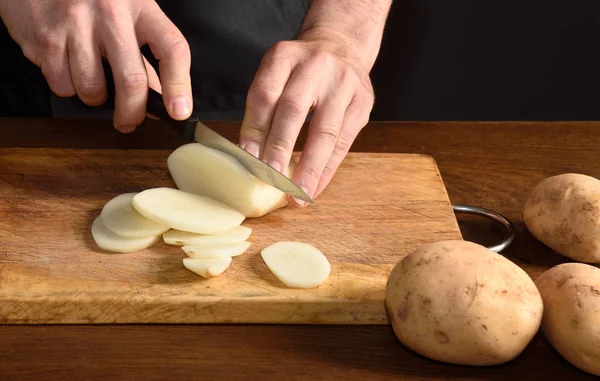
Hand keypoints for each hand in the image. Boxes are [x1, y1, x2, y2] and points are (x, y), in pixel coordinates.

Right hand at [0, 0, 191, 131]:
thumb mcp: (127, 10)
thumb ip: (145, 49)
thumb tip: (160, 96)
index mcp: (139, 5)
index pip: (172, 49)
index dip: (179, 86)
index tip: (179, 111)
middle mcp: (109, 13)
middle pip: (131, 81)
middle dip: (132, 113)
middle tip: (129, 121)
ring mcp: (74, 24)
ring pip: (93, 90)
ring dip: (95, 98)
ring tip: (92, 79)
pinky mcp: (45, 38)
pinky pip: (62, 86)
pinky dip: (67, 87)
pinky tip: (67, 65)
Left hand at [239, 28, 374, 204]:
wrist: (343, 46)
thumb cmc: (300, 71)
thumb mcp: (277, 74)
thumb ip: (264, 107)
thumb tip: (251, 156)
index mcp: (285, 56)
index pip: (266, 93)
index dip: (255, 127)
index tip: (248, 157)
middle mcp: (316, 65)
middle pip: (294, 110)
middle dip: (281, 148)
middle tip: (271, 179)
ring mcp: (344, 83)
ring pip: (325, 130)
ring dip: (309, 167)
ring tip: (297, 195)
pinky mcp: (363, 102)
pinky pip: (344, 142)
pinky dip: (327, 169)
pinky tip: (314, 188)